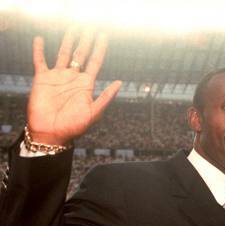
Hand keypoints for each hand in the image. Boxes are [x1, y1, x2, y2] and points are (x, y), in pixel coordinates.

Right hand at [27, 28, 121, 145]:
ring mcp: (58, 77)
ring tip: (72, 28)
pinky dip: (39, 49)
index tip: (103, 36)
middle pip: (80, 54)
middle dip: (85, 41)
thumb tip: (119, 82)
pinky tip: (40, 39)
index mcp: (86, 85)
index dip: (99, 49)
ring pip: (63, 53)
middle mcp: (73, 78)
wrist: (51, 133)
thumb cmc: (74, 126)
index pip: (95, 62)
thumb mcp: (94, 112)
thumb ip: (106, 97)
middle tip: (89, 27)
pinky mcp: (43, 79)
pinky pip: (40, 61)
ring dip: (67, 41)